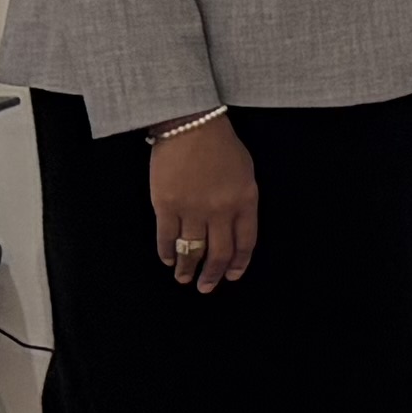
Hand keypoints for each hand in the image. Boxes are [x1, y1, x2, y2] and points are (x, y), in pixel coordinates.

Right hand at [145, 114, 258, 294]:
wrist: (190, 125)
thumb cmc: (220, 145)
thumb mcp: (245, 173)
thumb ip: (241, 202)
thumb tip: (233, 229)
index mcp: (245, 201)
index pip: (245, 243)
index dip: (238, 263)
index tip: (232, 275)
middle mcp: (221, 210)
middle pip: (218, 253)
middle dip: (212, 275)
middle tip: (207, 288)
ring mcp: (192, 209)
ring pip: (191, 250)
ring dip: (187, 269)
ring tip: (184, 279)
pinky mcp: (166, 205)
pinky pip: (167, 237)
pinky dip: (166, 252)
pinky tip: (167, 259)